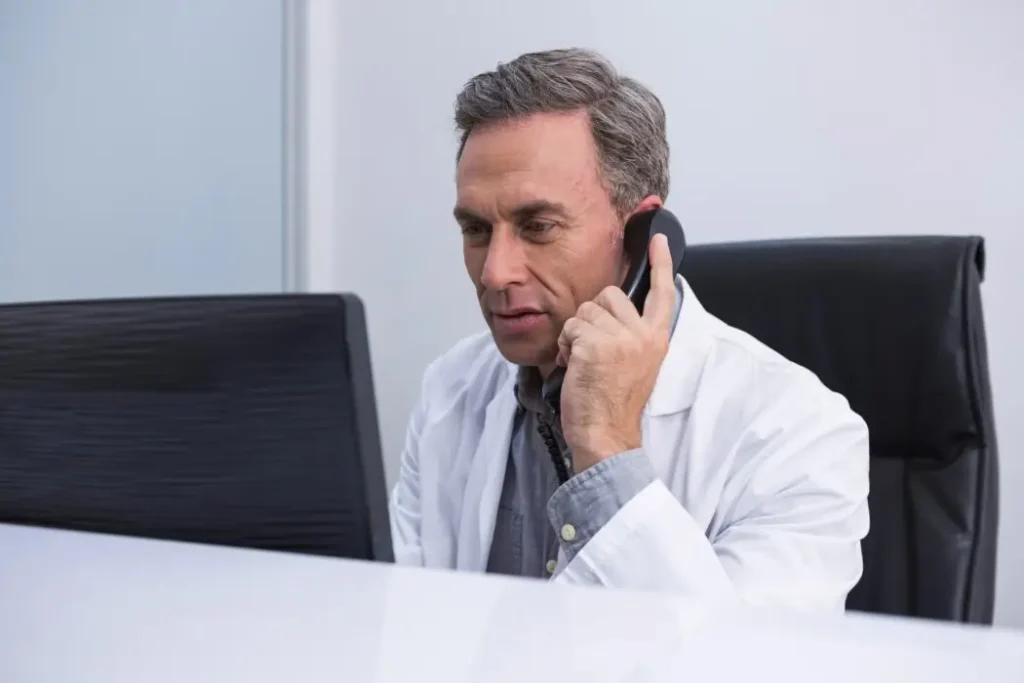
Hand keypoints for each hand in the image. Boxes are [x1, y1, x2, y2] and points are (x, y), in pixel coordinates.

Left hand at [556, 234, 675, 471]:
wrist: (606, 435)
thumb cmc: (614, 404)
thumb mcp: (636, 364)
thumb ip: (631, 334)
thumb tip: (611, 309)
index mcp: (656, 339)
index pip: (662, 293)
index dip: (660, 264)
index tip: (658, 240)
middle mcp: (642, 335)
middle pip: (608, 295)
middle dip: (593, 317)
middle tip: (595, 350)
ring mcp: (620, 339)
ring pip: (584, 310)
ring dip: (577, 333)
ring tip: (586, 362)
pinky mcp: (594, 345)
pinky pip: (570, 327)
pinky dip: (566, 346)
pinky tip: (575, 368)